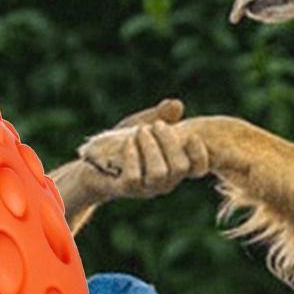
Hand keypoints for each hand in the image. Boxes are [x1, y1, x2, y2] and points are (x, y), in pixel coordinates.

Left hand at [78, 99, 208, 201]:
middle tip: (157, 125)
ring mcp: (146, 188)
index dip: (200, 155)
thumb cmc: (124, 143)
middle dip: (170, 142)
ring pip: (159, 173)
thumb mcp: (144, 124)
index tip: (192, 136)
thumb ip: (162, 116)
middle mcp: (165, 181)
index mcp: (174, 166)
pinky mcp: (126, 189)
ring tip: (141, 131)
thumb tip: (177, 105)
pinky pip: (134, 177)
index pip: (198, 168)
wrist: (94, 162)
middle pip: (180, 167)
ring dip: (151, 147)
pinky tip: (128, 142)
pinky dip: (132, 156)